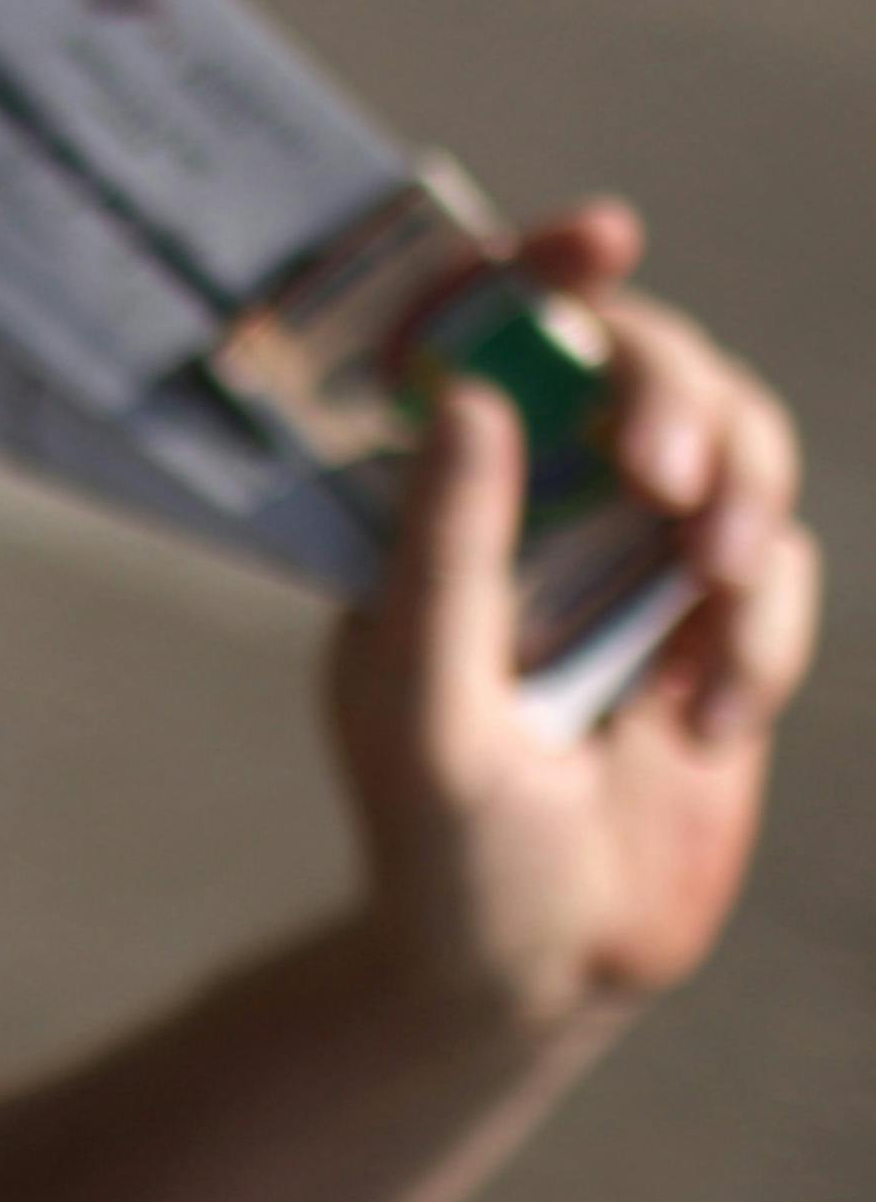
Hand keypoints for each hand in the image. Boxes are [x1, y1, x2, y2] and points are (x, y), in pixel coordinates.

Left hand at [327, 201, 821, 1021]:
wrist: (538, 966)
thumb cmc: (440, 840)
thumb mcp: (425, 703)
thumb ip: (443, 554)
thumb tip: (472, 394)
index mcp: (428, 510)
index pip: (479, 343)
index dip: (536, 268)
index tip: (601, 236)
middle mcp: (529, 511)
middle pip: (636, 363)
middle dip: (675, 393)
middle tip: (667, 483)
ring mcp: (625, 560)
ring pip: (735, 442)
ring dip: (738, 504)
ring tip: (694, 604)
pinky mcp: (706, 622)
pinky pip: (776, 564)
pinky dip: (759, 629)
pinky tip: (701, 719)